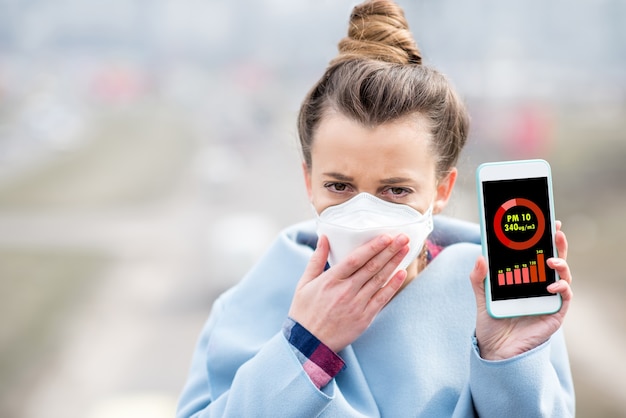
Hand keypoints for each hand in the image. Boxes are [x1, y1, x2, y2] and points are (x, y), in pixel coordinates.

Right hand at [288, 234, 409, 352]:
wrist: (308, 344)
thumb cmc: (304, 312)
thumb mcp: (304, 283)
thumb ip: (316, 259)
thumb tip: (324, 237)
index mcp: (330, 280)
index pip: (355, 259)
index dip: (372, 247)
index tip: (386, 236)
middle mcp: (345, 291)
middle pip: (371, 266)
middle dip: (389, 250)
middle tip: (404, 237)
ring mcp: (356, 305)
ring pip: (379, 280)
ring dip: (394, 263)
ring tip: (405, 249)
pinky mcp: (364, 318)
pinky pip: (382, 298)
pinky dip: (392, 285)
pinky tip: (401, 273)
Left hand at [469, 221, 572, 359]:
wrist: (495, 350)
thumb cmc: (492, 322)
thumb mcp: (481, 296)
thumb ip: (479, 277)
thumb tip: (481, 256)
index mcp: (524, 278)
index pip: (536, 254)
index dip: (541, 238)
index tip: (543, 221)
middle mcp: (539, 286)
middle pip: (554, 260)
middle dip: (557, 243)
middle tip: (556, 230)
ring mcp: (549, 299)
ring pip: (564, 276)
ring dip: (561, 264)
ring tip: (551, 261)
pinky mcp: (555, 313)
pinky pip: (564, 297)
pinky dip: (561, 289)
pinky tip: (551, 286)